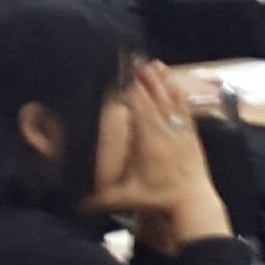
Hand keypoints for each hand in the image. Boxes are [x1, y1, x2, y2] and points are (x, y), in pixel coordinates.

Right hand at [85, 65, 229, 246]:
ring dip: (162, 83)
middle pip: (154, 100)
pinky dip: (179, 95)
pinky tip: (174, 83)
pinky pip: (185, 110)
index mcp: (149, 143)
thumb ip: (97, 199)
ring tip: (153, 64)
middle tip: (135, 60)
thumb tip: (70, 202)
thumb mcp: (124, 199)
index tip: (123, 75)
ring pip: (170, 102)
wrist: (193, 204)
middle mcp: (166, 133)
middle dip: (144, 80)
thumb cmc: (157, 201)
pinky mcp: (191, 136)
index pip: (140, 110)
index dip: (133, 91)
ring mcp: (181, 133)